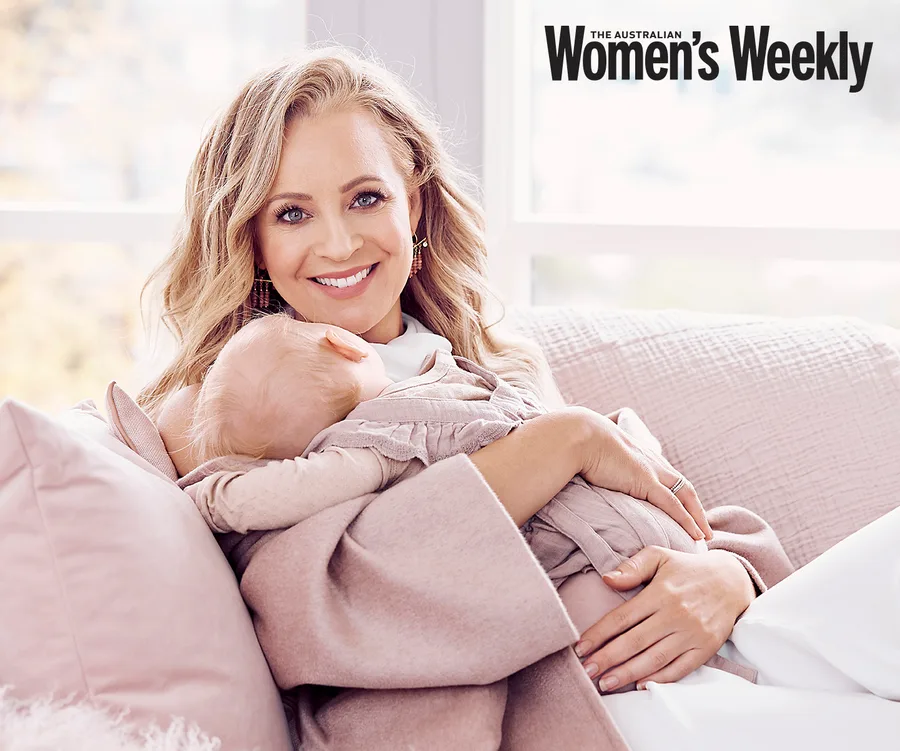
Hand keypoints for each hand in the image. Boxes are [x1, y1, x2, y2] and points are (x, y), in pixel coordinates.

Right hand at [571, 407, 711, 540]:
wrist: (579, 436)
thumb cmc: (581, 443)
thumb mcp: (597, 453)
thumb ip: (602, 463)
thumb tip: (592, 473)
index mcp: (641, 454)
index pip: (667, 475)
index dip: (676, 491)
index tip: (683, 507)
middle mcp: (651, 461)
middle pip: (683, 486)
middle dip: (695, 507)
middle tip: (702, 526)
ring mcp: (651, 471)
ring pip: (685, 496)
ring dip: (697, 517)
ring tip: (704, 536)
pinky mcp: (646, 481)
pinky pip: (673, 505)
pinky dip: (687, 520)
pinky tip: (695, 534)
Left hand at [576, 547, 755, 690]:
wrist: (732, 580)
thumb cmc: (687, 568)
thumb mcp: (659, 555)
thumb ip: (632, 567)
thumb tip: (606, 579)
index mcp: (661, 592)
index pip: (622, 617)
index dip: (599, 633)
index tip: (580, 647)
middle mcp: (676, 614)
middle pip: (635, 641)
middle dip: (607, 658)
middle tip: (586, 671)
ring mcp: (692, 633)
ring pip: (655, 658)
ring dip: (628, 673)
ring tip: (606, 683)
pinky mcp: (706, 647)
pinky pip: (680, 668)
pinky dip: (660, 679)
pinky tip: (640, 685)